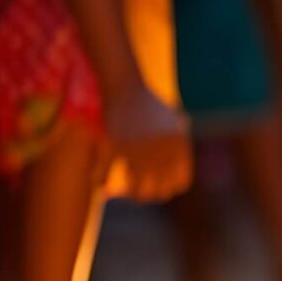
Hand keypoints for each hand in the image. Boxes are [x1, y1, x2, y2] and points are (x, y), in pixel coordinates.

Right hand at [104, 85, 191, 201]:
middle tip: (142, 194)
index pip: (179, 182)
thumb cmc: (151, 106)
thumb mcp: (175, 125)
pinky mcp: (115, 143)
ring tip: (130, 194)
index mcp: (178, 146)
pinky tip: (101, 185)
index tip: (159, 188)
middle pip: (159, 190)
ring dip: (134, 195)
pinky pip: (107, 172)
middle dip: (150, 194)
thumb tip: (177, 184)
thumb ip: (180, 150)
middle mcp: (161, 150)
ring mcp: (138, 148)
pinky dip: (101, 179)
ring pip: (137, 188)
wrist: (126, 85)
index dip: (169, 188)